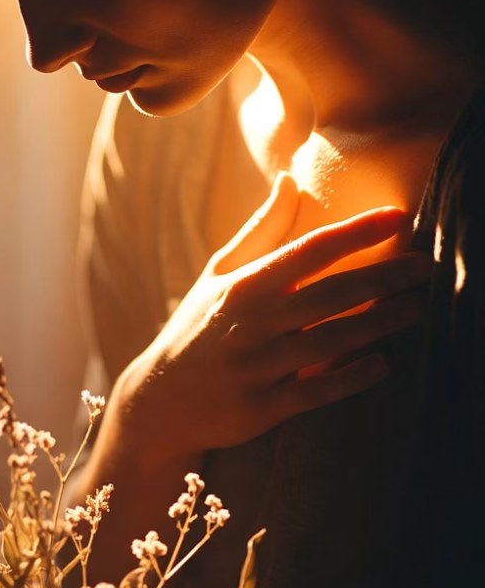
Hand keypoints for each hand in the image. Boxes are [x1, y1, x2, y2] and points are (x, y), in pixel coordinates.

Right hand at [114, 173, 431, 463]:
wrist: (160, 399)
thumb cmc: (198, 328)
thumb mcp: (219, 274)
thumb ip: (261, 229)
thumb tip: (290, 178)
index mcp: (244, 285)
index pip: (308, 250)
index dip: (355, 232)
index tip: (398, 216)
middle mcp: (251, 323)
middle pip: (330, 295)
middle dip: (383, 278)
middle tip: (427, 266)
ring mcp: (255, 367)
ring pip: (329, 342)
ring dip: (378, 324)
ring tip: (416, 309)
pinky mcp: (259, 409)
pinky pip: (315, 393)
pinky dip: (350, 378)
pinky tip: (383, 364)